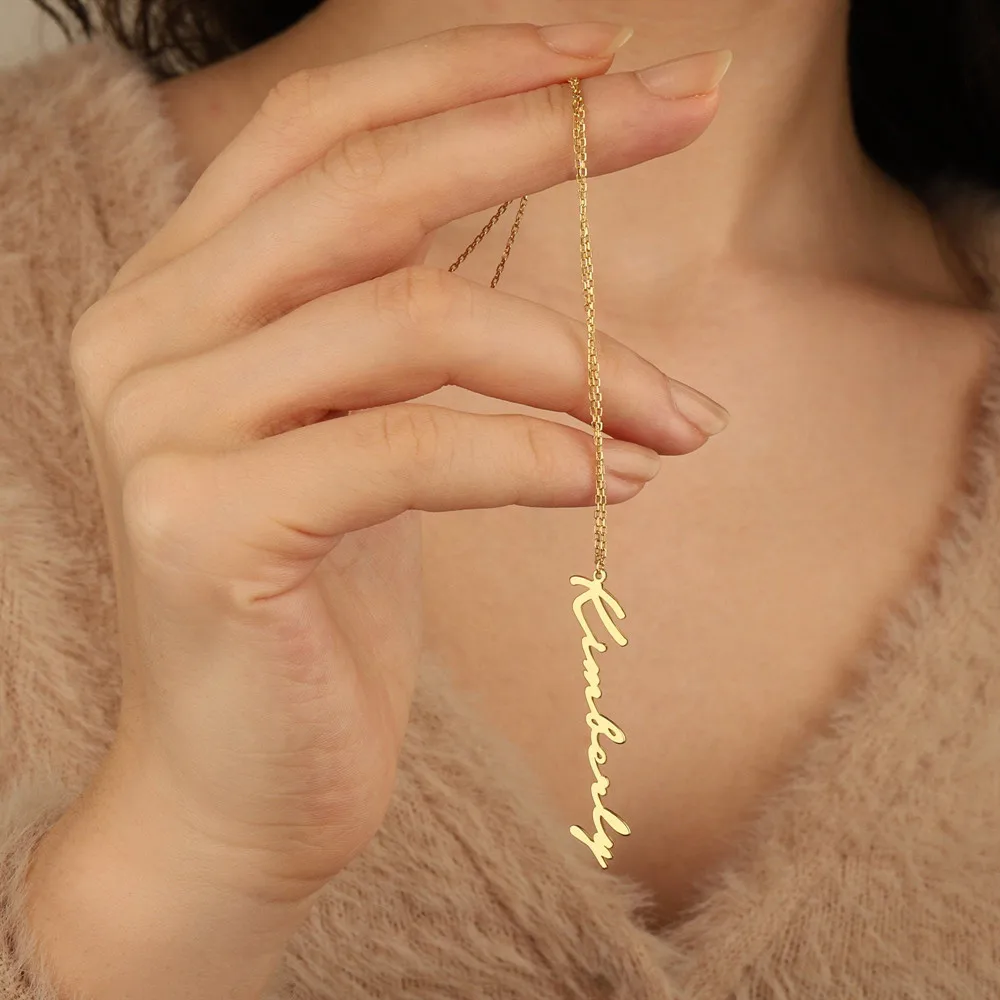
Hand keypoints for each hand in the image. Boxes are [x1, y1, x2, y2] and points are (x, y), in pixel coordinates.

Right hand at [69, 21, 723, 907]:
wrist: (238, 784)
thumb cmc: (315, 607)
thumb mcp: (356, 433)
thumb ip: (394, 327)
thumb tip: (535, 259)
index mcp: (182, 293)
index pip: (323, 129)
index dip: (463, 69)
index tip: (604, 55)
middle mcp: (149, 335)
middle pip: (367, 185)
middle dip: (544, 134)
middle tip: (695, 106)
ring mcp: (164, 430)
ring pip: (407, 322)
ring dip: (581, 361)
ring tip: (687, 419)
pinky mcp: (206, 528)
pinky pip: (409, 448)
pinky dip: (537, 454)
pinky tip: (621, 479)